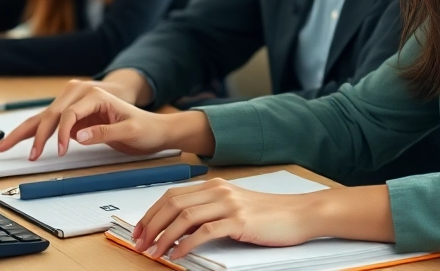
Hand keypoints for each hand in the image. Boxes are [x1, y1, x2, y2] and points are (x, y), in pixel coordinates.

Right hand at [0, 83, 211, 160]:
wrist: (153, 126)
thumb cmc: (144, 127)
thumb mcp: (130, 131)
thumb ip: (105, 132)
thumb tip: (78, 137)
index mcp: (95, 95)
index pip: (68, 113)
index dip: (60, 133)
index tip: (57, 151)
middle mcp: (81, 95)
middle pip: (49, 114)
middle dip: (30, 134)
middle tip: (15, 153)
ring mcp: (75, 104)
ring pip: (43, 118)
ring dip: (23, 133)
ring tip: (1, 145)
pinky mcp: (73, 116)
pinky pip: (48, 124)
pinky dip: (32, 133)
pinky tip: (17, 141)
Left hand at [132, 180, 324, 260]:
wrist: (300, 213)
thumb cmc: (269, 214)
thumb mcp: (235, 206)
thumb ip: (210, 211)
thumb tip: (179, 228)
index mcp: (215, 185)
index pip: (172, 195)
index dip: (151, 213)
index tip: (139, 230)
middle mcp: (219, 191)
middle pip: (173, 204)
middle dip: (151, 225)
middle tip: (139, 243)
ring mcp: (229, 204)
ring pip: (184, 217)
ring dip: (164, 236)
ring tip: (154, 252)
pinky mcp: (239, 220)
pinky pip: (205, 231)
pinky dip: (186, 244)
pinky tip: (178, 254)